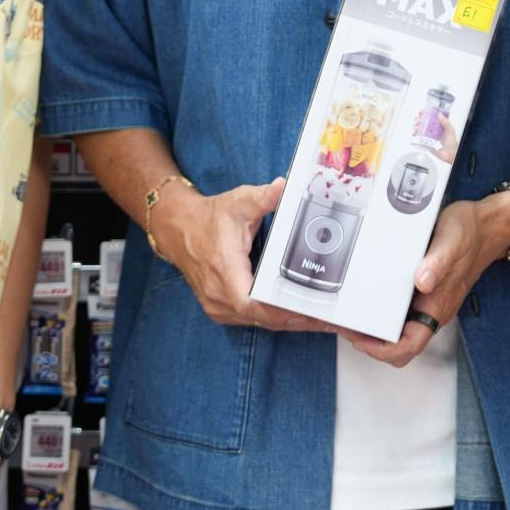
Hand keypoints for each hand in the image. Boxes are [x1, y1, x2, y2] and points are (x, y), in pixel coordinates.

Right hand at [147, 176, 327, 332]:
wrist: (179, 229)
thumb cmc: (210, 218)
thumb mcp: (238, 202)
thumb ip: (263, 197)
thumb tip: (284, 187)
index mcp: (223, 269)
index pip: (251, 303)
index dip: (280, 311)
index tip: (308, 310)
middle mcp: (218, 294)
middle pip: (263, 318)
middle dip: (298, 319)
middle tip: (331, 319)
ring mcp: (218, 306)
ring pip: (260, 322)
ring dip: (291, 323)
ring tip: (323, 321)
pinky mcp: (221, 310)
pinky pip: (254, 320)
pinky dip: (277, 320)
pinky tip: (300, 316)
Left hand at [348, 192, 509, 367]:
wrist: (489, 225)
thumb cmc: (472, 232)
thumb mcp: (452, 239)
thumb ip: (438, 262)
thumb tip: (422, 282)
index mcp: (437, 306)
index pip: (408, 346)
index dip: (380, 350)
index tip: (358, 337)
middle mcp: (432, 310)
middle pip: (399, 345)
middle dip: (370, 343)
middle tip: (347, 326)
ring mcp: (428, 302)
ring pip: (398, 331)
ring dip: (374, 329)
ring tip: (350, 314)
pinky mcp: (424, 290)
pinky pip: (400, 312)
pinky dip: (381, 311)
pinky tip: (368, 296)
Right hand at [413, 113, 460, 164]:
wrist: (450, 155)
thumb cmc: (452, 144)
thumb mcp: (450, 131)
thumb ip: (446, 122)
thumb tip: (440, 115)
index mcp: (439, 126)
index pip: (431, 117)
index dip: (425, 114)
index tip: (421, 112)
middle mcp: (434, 130)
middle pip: (423, 123)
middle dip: (418, 120)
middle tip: (417, 120)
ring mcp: (429, 137)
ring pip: (420, 130)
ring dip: (416, 127)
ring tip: (416, 127)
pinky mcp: (426, 143)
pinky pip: (419, 138)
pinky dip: (415, 135)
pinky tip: (415, 134)